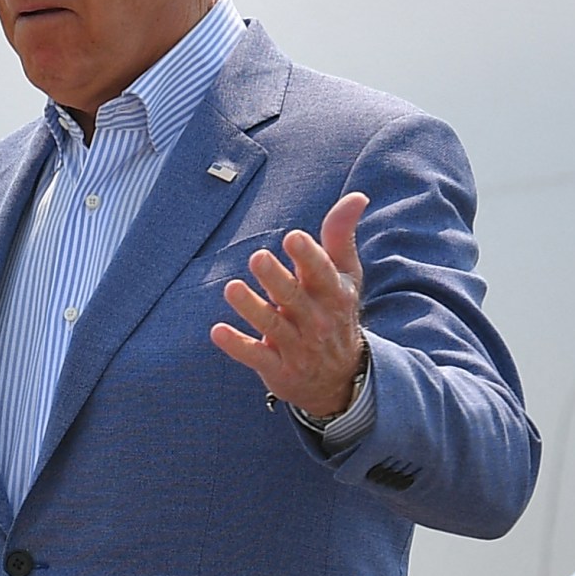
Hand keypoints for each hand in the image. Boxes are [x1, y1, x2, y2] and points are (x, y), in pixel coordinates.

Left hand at [210, 192, 368, 415]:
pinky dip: (237, 346)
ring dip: (251, 307)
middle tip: (257, 257)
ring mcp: (297, 346)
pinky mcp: (278, 368)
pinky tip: (217, 331)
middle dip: (276, 279)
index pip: (322, 273)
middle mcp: (316, 320)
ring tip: (231, 287)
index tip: (293, 238)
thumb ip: (340, 236)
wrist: (341, 379)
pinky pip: (256, 356)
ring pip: (272, 325)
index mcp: (333, 294)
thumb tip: (357, 196)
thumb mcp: (345, 276)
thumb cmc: (334, 311)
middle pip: (293, 297)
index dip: (308, 257)